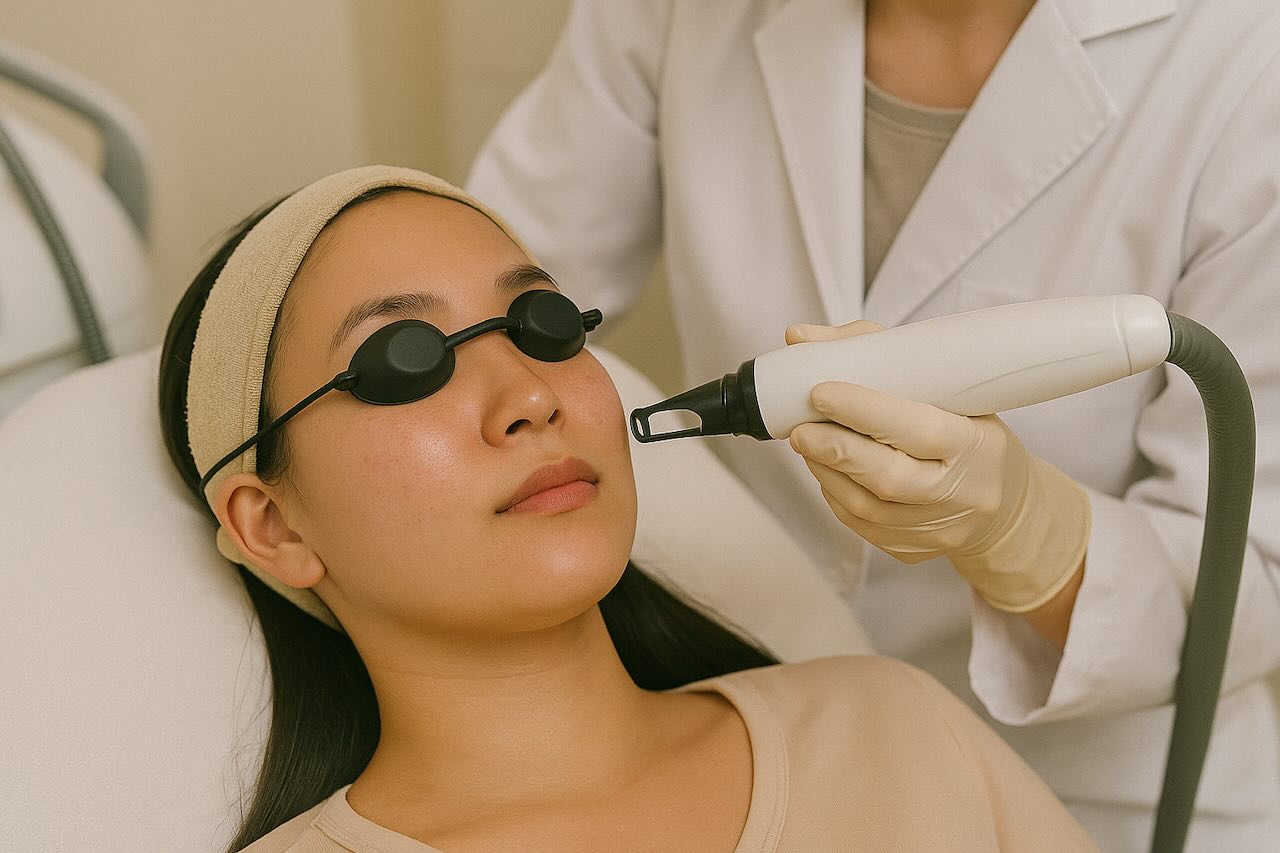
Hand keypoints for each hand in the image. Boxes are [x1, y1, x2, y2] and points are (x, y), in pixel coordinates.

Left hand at [784, 320, 1090, 612]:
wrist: (1005, 506)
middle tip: (800, 429)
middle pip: (889, 478)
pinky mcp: (915, 552)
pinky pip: (863, 526)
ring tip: (808, 444)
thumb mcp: (948, 389)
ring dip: (828, 472)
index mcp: (977, 444)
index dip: (865, 411)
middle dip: (836, 450)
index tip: (821, 393)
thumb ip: (878, 355)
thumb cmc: (970, 434)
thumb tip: (800, 338)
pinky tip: (827, 471)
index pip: (919, 429)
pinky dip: (836, 495)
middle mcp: (962, 493)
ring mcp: (939, 529)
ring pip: (868, 507)